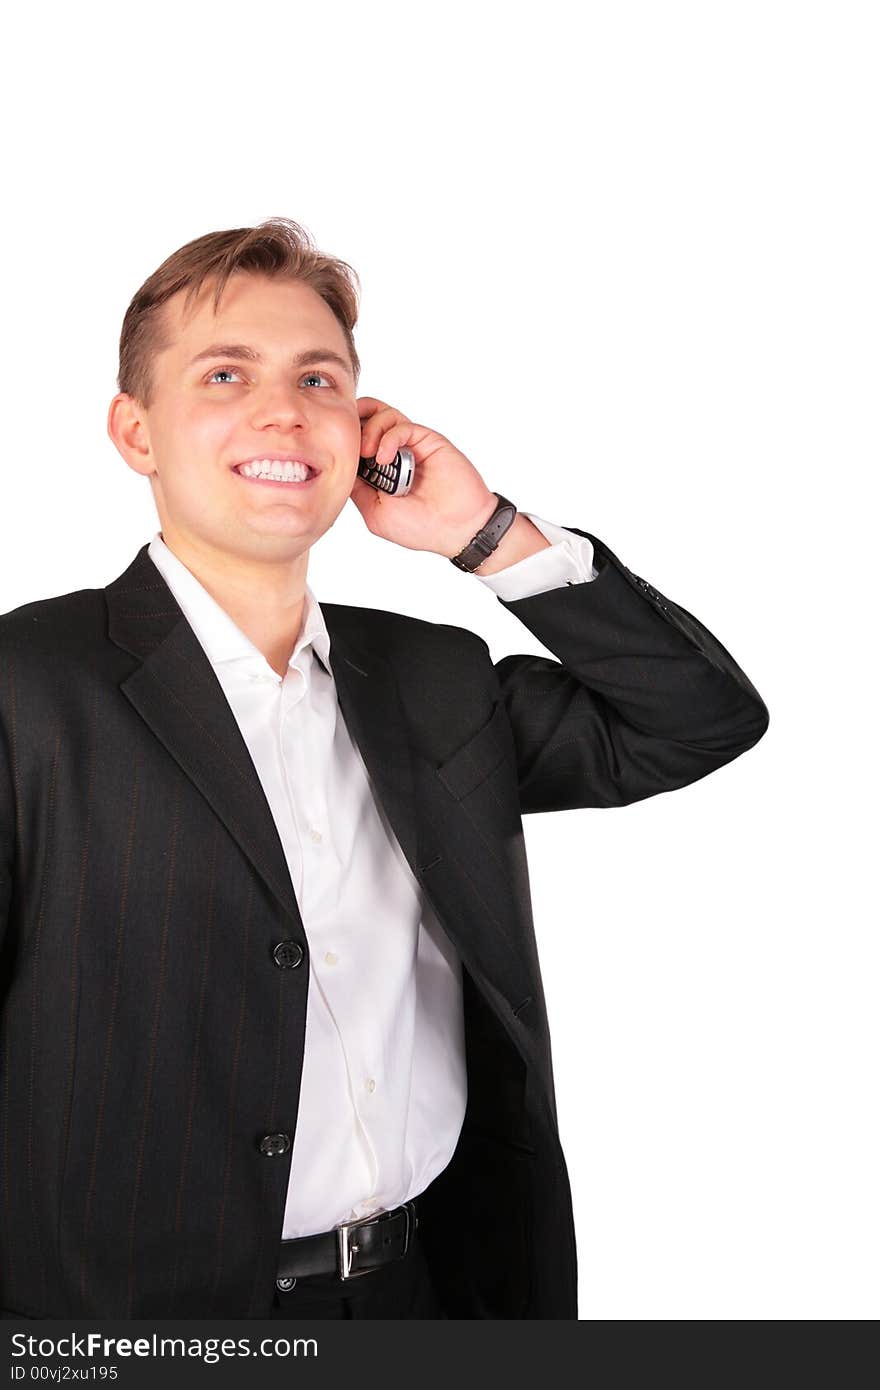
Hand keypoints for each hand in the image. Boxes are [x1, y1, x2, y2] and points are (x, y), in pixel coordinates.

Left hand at [351, 397, 498, 557]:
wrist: (458, 527)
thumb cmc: (421, 528)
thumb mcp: (374, 513)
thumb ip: (357, 487)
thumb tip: (340, 466)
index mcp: (377, 473)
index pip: (353, 444)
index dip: (341, 441)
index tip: (331, 450)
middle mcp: (392, 455)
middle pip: (364, 420)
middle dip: (352, 425)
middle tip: (350, 443)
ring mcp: (409, 446)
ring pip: (381, 415)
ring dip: (369, 429)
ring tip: (368, 452)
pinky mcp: (425, 439)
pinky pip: (401, 425)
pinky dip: (388, 436)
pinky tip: (384, 456)